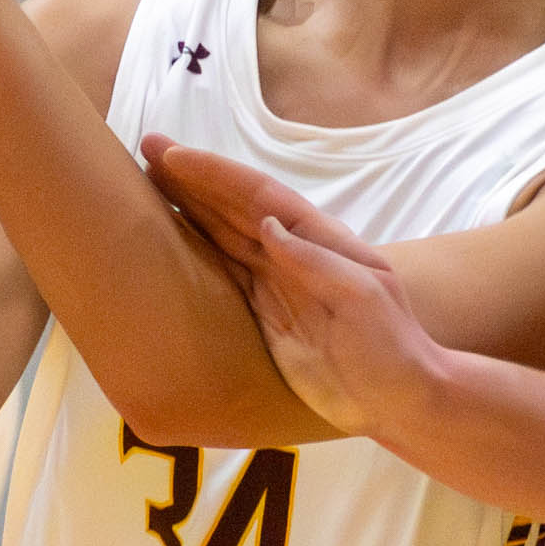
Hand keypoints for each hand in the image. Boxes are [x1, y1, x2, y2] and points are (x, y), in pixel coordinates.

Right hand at [146, 140, 427, 433]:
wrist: (399, 397)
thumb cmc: (392, 345)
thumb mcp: (366, 297)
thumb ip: (318, 261)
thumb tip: (268, 226)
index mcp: (320, 239)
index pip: (260, 196)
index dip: (216, 175)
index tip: (173, 156)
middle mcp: (293, 252)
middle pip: (233, 206)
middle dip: (191, 178)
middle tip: (145, 148)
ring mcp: (276, 281)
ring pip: (222, 233)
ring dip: (186, 207)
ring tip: (147, 183)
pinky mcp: (264, 312)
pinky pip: (222, 272)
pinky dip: (193, 251)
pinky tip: (168, 241)